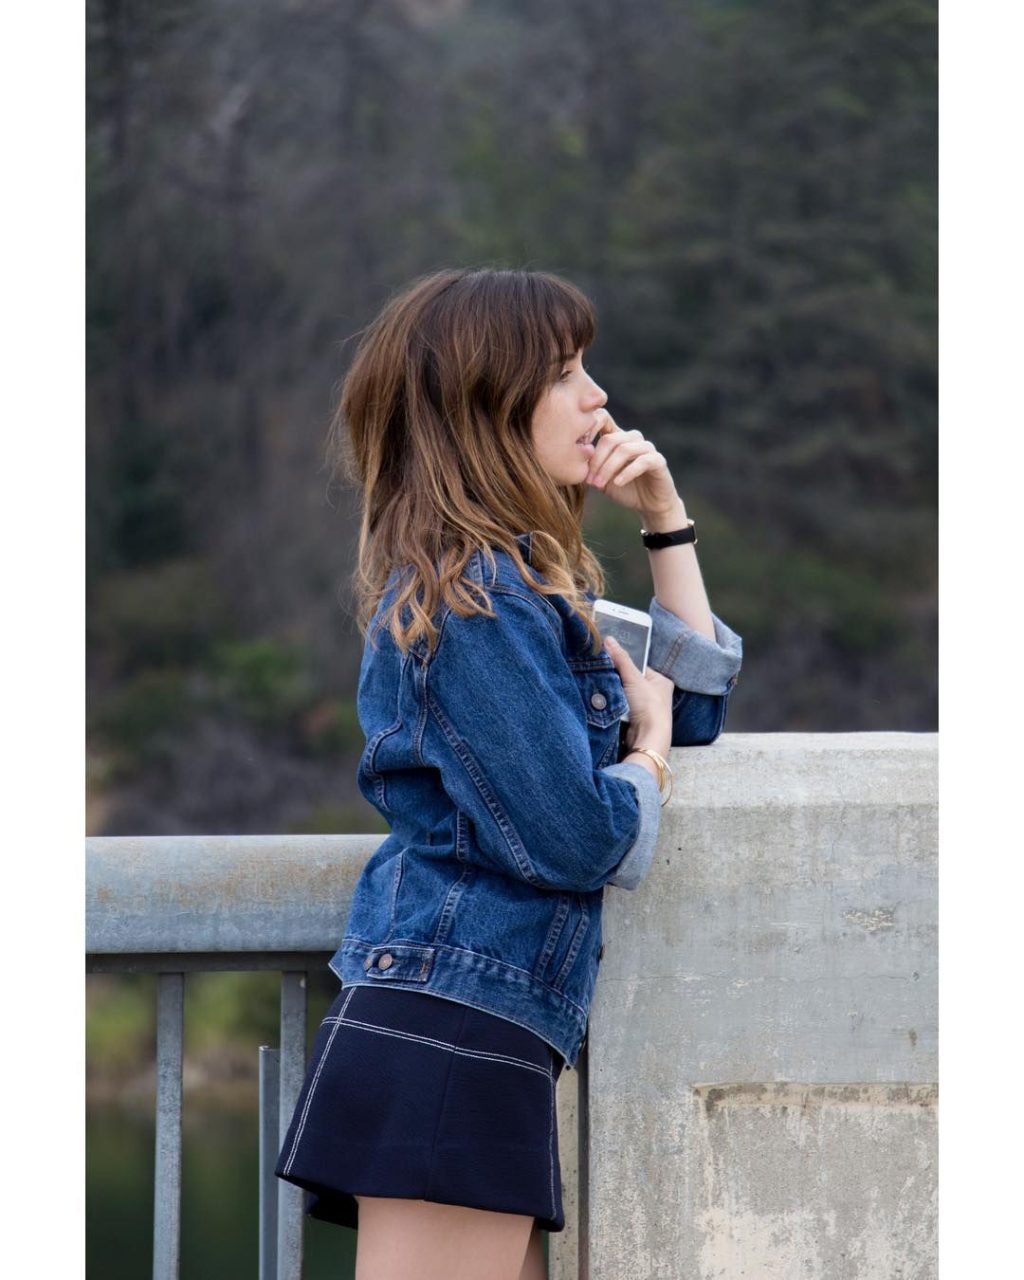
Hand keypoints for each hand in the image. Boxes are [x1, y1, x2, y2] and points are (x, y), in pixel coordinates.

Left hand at [585, 411, 680, 516]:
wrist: (649, 505)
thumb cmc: (622, 489)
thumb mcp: (600, 478)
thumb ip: (587, 467)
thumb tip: (569, 459)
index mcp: (617, 437)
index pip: (602, 417)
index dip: (589, 427)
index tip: (577, 447)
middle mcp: (633, 438)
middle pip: (610, 439)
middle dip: (596, 460)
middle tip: (589, 480)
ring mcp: (647, 448)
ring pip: (624, 449)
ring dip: (608, 468)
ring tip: (599, 484)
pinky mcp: (658, 461)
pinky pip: (642, 461)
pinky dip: (627, 472)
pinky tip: (617, 483)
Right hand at [602, 635, 673, 755]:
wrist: (648, 737)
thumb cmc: (649, 706)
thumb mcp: (634, 678)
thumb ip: (621, 659)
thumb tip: (608, 640)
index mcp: (662, 681)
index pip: (639, 666)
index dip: (624, 664)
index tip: (610, 662)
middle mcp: (657, 694)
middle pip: (631, 681)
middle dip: (618, 680)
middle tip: (606, 676)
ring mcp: (647, 709)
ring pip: (625, 695)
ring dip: (616, 694)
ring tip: (608, 691)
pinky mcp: (637, 720)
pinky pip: (621, 708)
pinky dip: (615, 706)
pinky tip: (610, 705)